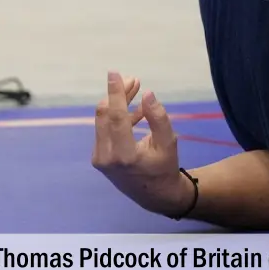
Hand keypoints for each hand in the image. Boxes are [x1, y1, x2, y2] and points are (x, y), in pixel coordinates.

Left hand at [91, 72, 192, 216]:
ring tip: (135, 88)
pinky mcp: (99, 157)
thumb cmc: (165, 168)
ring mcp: (100, 158)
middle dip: (118, 94)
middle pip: (106, 115)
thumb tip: (148, 94)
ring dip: (118, 103)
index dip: (115, 93)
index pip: (115, 117)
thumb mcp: (169, 143)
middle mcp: (106, 157)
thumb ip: (159, 118)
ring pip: (103, 121)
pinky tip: (136, 110)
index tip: (114, 73)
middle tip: (134, 79)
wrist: (154, 196)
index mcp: (124, 155)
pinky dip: (119, 117)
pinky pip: (105, 129)